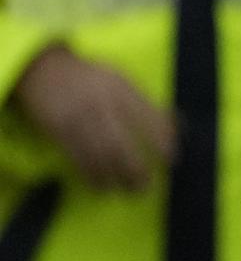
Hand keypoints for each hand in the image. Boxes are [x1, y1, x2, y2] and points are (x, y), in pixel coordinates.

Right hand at [11, 45, 173, 190]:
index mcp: (122, 90)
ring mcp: (78, 119)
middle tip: (146, 186)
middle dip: (136, 170)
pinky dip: (91, 176)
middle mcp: (101, 105)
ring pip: (99, 156)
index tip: (172, 160)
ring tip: (128, 191)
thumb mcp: (121, 79)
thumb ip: (146, 102)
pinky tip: (102, 186)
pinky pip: (78, 158)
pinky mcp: (59, 131)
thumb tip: (177, 126)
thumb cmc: (90, 77)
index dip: (164, 143)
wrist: (43, 68)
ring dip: (115, 178)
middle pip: (122, 144)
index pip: (150, 119)